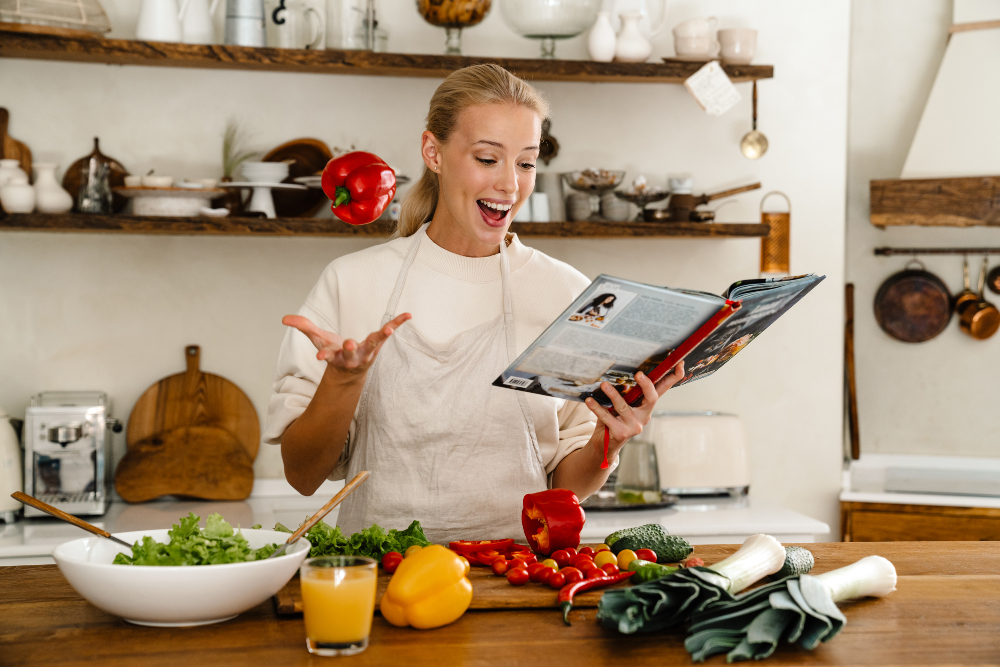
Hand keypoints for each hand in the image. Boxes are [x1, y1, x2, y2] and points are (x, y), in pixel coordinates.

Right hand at [282, 312, 411, 378]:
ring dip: (381, 338)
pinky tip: (408, 315)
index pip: (328, 356)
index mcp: (336, 356)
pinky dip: (397, 323)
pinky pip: (388, 332)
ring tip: (388, 331)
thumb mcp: (318, 340)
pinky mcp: (378, 344)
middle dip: (350, 349)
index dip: (324, 356)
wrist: (351, 372)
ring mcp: (367, 352)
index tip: (320, 358)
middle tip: (350, 344)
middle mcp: (352, 356)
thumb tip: (284, 318)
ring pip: (374, 345)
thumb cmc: (334, 353)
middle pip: (352, 353)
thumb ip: (304, 327)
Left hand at [584, 361, 685, 455]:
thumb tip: (621, 374)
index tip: (681, 364)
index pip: (663, 389)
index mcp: (647, 406)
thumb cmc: (614, 419)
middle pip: (651, 398)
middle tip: (638, 374)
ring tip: (603, 384)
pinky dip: (597, 408)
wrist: (605, 445)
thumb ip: (626, 393)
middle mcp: (644, 415)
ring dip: (613, 394)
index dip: (673, 377)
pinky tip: (589, 400)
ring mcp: (634, 426)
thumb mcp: (623, 404)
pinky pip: (607, 417)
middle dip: (647, 385)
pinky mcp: (621, 433)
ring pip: (624, 407)